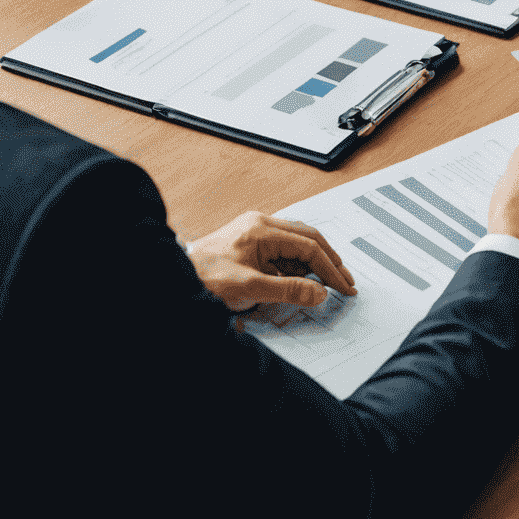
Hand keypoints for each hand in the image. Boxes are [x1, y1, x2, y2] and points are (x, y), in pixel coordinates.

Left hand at [188, 211, 356, 312]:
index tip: (343, 286)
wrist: (172, 278)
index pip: (309, 246)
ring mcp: (255, 234)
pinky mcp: (249, 246)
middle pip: (307, 239)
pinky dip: (296, 267)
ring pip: (296, 245)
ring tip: (327, 284)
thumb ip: (288, 289)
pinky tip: (301, 281)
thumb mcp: (249, 287)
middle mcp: (261, 225)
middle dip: (328, 262)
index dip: (329, 268)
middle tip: (345, 282)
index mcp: (262, 229)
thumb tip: (318, 293)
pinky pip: (282, 253)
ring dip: (312, 265)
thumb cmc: (203, 278)